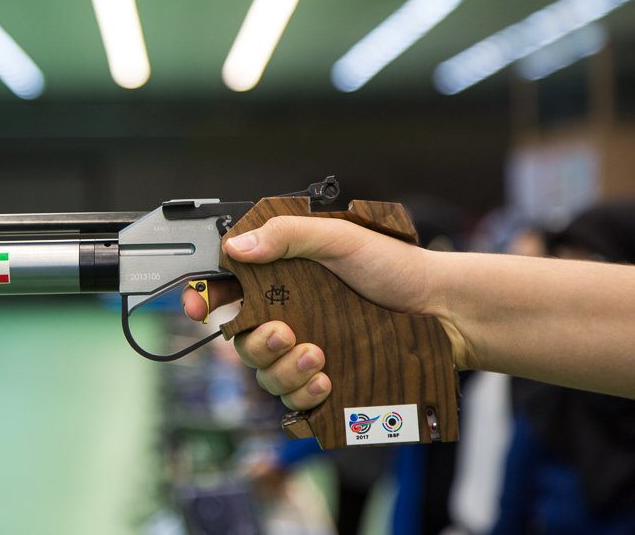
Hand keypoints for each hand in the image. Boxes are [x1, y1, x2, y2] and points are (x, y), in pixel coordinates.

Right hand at [183, 213, 448, 410]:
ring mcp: (303, 351)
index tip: (196, 307)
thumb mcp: (339, 238)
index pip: (226, 288)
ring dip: (283, 369)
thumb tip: (237, 247)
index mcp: (281, 276)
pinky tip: (326, 379)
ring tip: (318, 356)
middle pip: (239, 339)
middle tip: (286, 333)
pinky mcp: (323, 382)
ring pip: (263, 373)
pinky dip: (303, 393)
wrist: (442, 312)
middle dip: (256, 341)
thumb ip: (286, 236)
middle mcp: (286, 314)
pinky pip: (292, 400)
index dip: (202, 298)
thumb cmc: (395, 268)